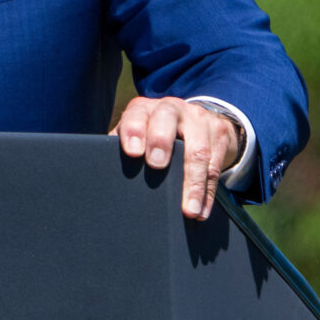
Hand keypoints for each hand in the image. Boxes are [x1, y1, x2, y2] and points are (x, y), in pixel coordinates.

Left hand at [111, 97, 237, 220]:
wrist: (194, 118)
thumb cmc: (153, 132)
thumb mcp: (138, 131)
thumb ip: (121, 145)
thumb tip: (101, 169)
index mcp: (145, 109)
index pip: (136, 114)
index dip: (134, 131)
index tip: (133, 153)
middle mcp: (171, 108)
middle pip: (167, 119)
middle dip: (161, 142)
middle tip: (157, 166)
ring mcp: (198, 119)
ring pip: (198, 150)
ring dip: (193, 184)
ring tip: (188, 211)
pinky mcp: (218, 133)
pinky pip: (215, 165)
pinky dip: (207, 192)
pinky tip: (201, 211)